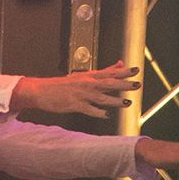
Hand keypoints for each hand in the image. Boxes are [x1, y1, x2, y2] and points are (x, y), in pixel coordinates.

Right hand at [12, 60, 139, 118]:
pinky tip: (106, 115)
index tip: (135, 69)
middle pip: (108, 83)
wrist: (42, 91)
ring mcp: (81, 95)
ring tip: (127, 102)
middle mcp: (86, 84)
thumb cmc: (62, 85)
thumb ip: (102, 72)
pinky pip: (89, 109)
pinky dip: (98, 112)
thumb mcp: (82, 76)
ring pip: (101, 97)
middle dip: (124, 84)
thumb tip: (118, 64)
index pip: (109, 72)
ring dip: (115, 100)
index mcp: (88, 76)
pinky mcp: (75, 105)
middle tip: (136, 84)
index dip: (123, 71)